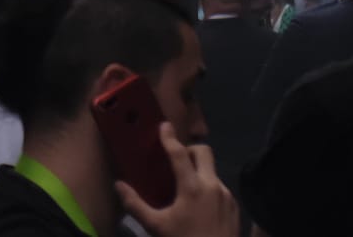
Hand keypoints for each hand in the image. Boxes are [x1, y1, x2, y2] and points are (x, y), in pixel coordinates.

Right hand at [116, 123, 237, 236]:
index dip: (169, 138)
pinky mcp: (234, 206)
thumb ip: (135, 205)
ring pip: (212, 171)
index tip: (164, 126)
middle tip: (177, 160)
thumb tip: (118, 185)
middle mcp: (212, 185)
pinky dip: (207, 187)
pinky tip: (199, 206)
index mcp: (192, 187)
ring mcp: (226, 195)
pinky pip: (219, 187)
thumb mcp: (156, 227)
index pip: (179, 154)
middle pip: (204, 152)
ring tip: (185, 188)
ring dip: (198, 171)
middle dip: (190, 149)